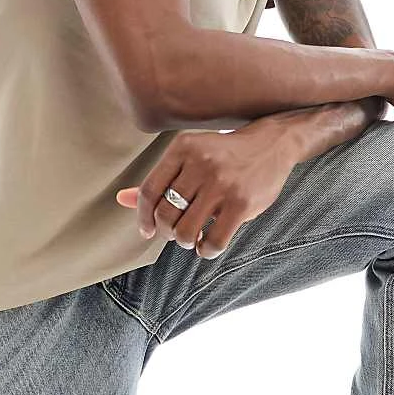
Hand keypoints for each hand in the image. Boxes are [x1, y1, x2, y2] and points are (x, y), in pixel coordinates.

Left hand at [115, 128, 298, 258]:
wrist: (271, 144)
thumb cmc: (224, 155)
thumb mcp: (189, 157)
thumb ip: (159, 180)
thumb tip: (121, 199)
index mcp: (183, 148)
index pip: (150, 191)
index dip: (143, 217)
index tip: (147, 230)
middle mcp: (201, 163)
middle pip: (166, 214)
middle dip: (167, 231)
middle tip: (176, 232)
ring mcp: (222, 184)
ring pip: (186, 231)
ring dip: (185, 241)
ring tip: (192, 237)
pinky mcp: (242, 203)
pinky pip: (214, 240)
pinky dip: (206, 250)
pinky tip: (208, 244)